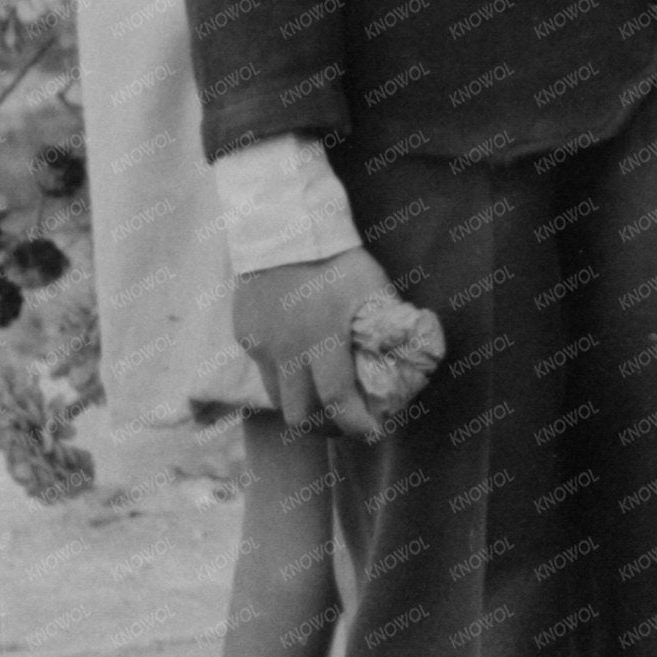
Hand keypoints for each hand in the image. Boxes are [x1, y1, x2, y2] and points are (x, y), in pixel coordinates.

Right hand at [231, 246, 396, 441]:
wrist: (281, 224)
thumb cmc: (334, 254)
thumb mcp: (372, 285)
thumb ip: (389, 322)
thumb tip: (412, 351)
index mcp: (322, 339)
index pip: (338, 402)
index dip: (357, 425)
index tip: (372, 432)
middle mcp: (286, 350)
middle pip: (300, 416)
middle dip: (325, 427)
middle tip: (344, 422)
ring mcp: (260, 345)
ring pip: (277, 398)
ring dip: (301, 404)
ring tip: (320, 397)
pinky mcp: (244, 335)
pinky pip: (264, 368)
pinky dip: (283, 373)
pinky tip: (297, 358)